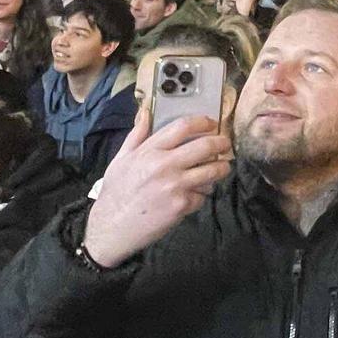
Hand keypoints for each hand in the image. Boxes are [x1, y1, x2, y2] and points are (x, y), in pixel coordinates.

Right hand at [81, 112, 232, 267]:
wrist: (111, 226)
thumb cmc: (116, 192)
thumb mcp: (121, 159)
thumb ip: (137, 134)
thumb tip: (145, 111)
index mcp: (150, 151)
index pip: (183, 126)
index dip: (203, 122)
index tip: (212, 124)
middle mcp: (164, 165)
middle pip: (205, 146)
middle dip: (222, 143)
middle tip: (226, 145)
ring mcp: (175, 186)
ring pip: (212, 171)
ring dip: (220, 169)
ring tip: (220, 169)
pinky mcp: (181, 206)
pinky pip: (203, 195)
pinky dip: (202, 195)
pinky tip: (194, 195)